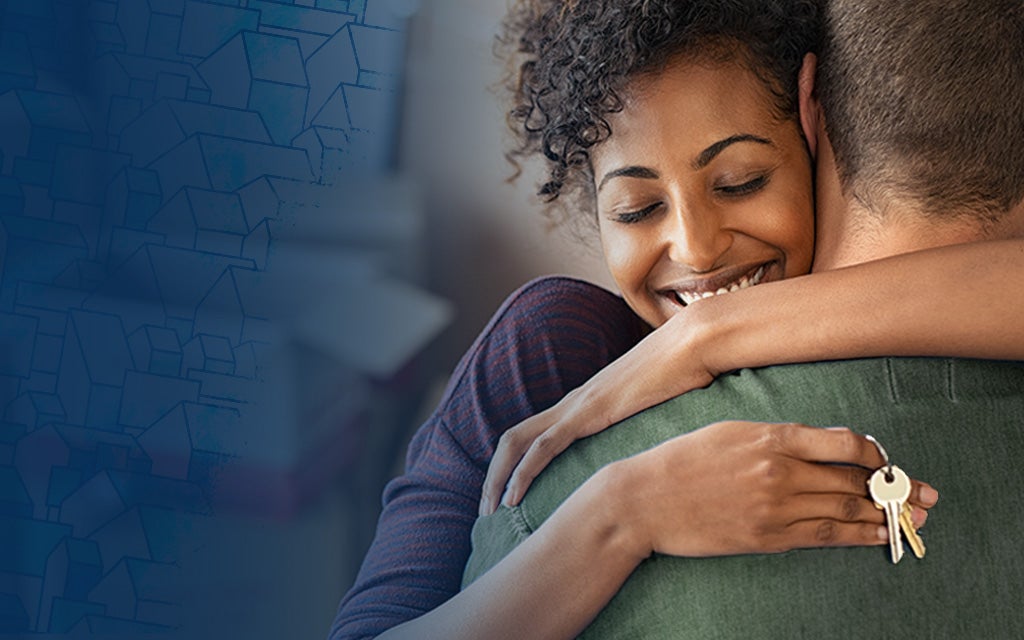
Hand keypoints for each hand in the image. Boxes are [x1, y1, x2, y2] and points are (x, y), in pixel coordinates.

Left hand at [480, 312, 718, 515]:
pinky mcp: (590, 411)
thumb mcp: (659, 409)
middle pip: (513, 438)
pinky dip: (523, 471)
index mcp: (584, 403)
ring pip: (518, 442)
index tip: (506, 498)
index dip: (513, 465)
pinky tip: (513, 497)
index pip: (533, 435)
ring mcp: (578, 405)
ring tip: (488, 512)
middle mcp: (572, 403)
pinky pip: (544, 445)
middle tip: (485, 512)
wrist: (695, 343)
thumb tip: (658, 452)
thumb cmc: (685, 373)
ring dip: (497, 478)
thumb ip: (646, 427)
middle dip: (492, 476)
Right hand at [610, 421, 937, 557]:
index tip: (886, 460)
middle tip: (926, 495)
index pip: (844, 443)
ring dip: (886, 514)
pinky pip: (823, 536)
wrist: (644, 498)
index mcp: (771, 437)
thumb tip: (823, 444)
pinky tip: (879, 535)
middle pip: (854, 480)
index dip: (876, 453)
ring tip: (915, 517)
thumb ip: (778, 436)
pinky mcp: (766, 537)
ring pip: (846, 509)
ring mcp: (774, 507)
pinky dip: (857, 536)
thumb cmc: (683, 459)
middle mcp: (780, 470)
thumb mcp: (730, 431)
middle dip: (896, 488)